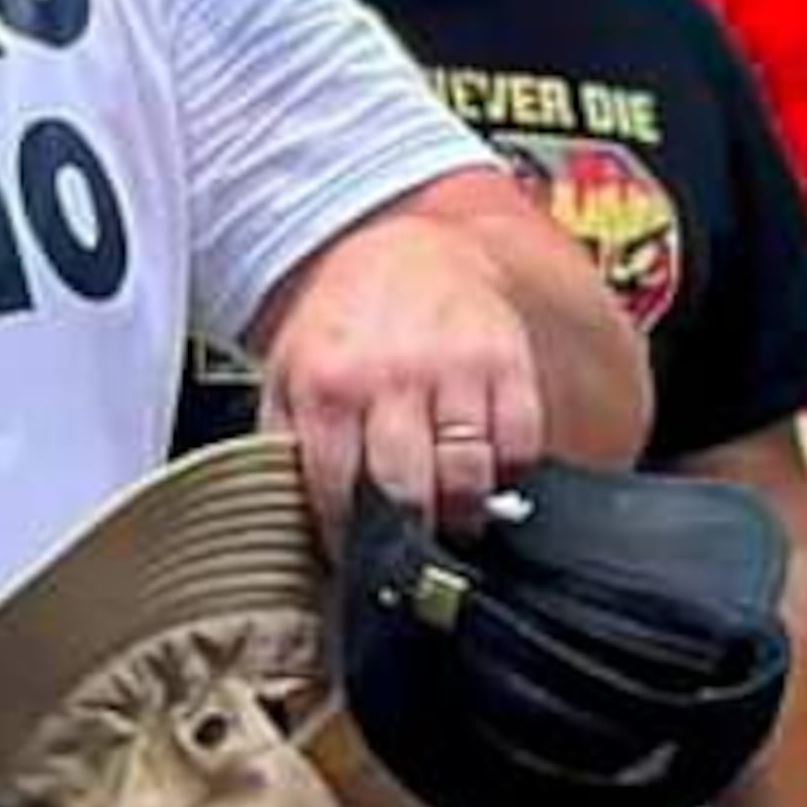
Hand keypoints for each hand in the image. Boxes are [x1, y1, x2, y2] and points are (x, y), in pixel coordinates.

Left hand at [258, 207, 545, 542]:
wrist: (402, 246)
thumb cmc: (342, 325)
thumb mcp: (288, 375)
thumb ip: (286, 445)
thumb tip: (285, 521)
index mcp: (327, 387)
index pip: (337, 495)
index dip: (347, 541)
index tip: (356, 560)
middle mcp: (391, 377)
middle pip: (409, 493)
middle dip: (410, 539)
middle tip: (411, 553)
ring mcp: (455, 369)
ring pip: (470, 476)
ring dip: (463, 513)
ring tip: (451, 517)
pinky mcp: (507, 362)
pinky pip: (520, 444)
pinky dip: (509, 473)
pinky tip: (488, 470)